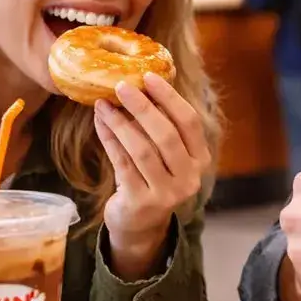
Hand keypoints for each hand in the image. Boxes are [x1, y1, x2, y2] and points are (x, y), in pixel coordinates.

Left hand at [94, 73, 210, 279]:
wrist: (140, 224)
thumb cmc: (152, 178)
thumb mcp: (166, 155)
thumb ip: (161, 125)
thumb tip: (140, 83)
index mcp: (200, 160)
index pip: (190, 122)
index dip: (170, 97)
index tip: (148, 76)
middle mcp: (189, 178)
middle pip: (167, 135)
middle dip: (143, 107)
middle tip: (121, 86)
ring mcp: (166, 193)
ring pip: (142, 150)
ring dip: (121, 123)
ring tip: (103, 104)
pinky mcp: (141, 202)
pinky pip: (122, 164)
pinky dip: (110, 140)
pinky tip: (100, 123)